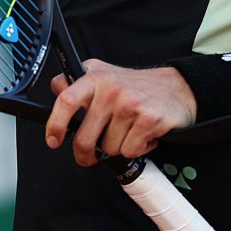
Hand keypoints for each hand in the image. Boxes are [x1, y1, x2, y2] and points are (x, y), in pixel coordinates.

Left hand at [44, 60, 195, 167]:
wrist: (177, 87)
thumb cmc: (135, 85)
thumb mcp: (103, 74)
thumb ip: (78, 82)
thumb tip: (57, 88)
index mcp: (95, 78)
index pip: (66, 100)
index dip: (55, 124)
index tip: (53, 140)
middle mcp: (111, 90)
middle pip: (85, 137)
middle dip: (84, 154)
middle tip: (88, 156)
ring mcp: (131, 105)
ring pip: (109, 148)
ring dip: (117, 147)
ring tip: (127, 132)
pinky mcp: (149, 120)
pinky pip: (130, 150)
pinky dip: (136, 148)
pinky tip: (141, 135)